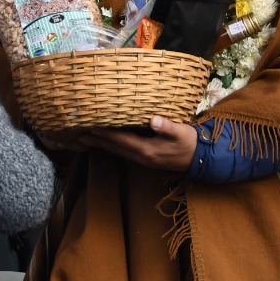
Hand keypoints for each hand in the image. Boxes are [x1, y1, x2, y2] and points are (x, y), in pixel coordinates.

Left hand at [78, 116, 197, 171]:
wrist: (201, 159)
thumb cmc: (190, 142)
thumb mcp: (181, 132)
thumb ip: (167, 126)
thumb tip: (154, 120)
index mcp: (147, 150)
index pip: (121, 140)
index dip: (106, 134)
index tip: (91, 127)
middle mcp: (142, 157)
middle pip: (114, 148)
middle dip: (97, 141)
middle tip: (79, 135)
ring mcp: (143, 160)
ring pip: (117, 151)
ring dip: (102, 145)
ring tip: (86, 139)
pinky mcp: (146, 159)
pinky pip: (124, 152)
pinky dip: (112, 146)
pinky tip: (107, 142)